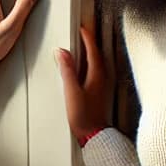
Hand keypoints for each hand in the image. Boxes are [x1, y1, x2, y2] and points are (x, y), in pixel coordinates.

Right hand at [55, 24, 110, 141]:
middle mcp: (102, 79)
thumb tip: (62, 53)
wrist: (93, 136)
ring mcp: (102, 86)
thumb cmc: (84, 117)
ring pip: (97, 64)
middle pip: (97, 55)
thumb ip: (67, 71)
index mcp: (97, 75)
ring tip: (82, 48)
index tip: (82, 29)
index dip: (87, 38)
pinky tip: (84, 69)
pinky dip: (90, 65)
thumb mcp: (71, 91)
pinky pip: (96, 72)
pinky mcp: (99, 93)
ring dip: (90, 54)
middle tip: (83, 34)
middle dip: (90, 43)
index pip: (93, 50)